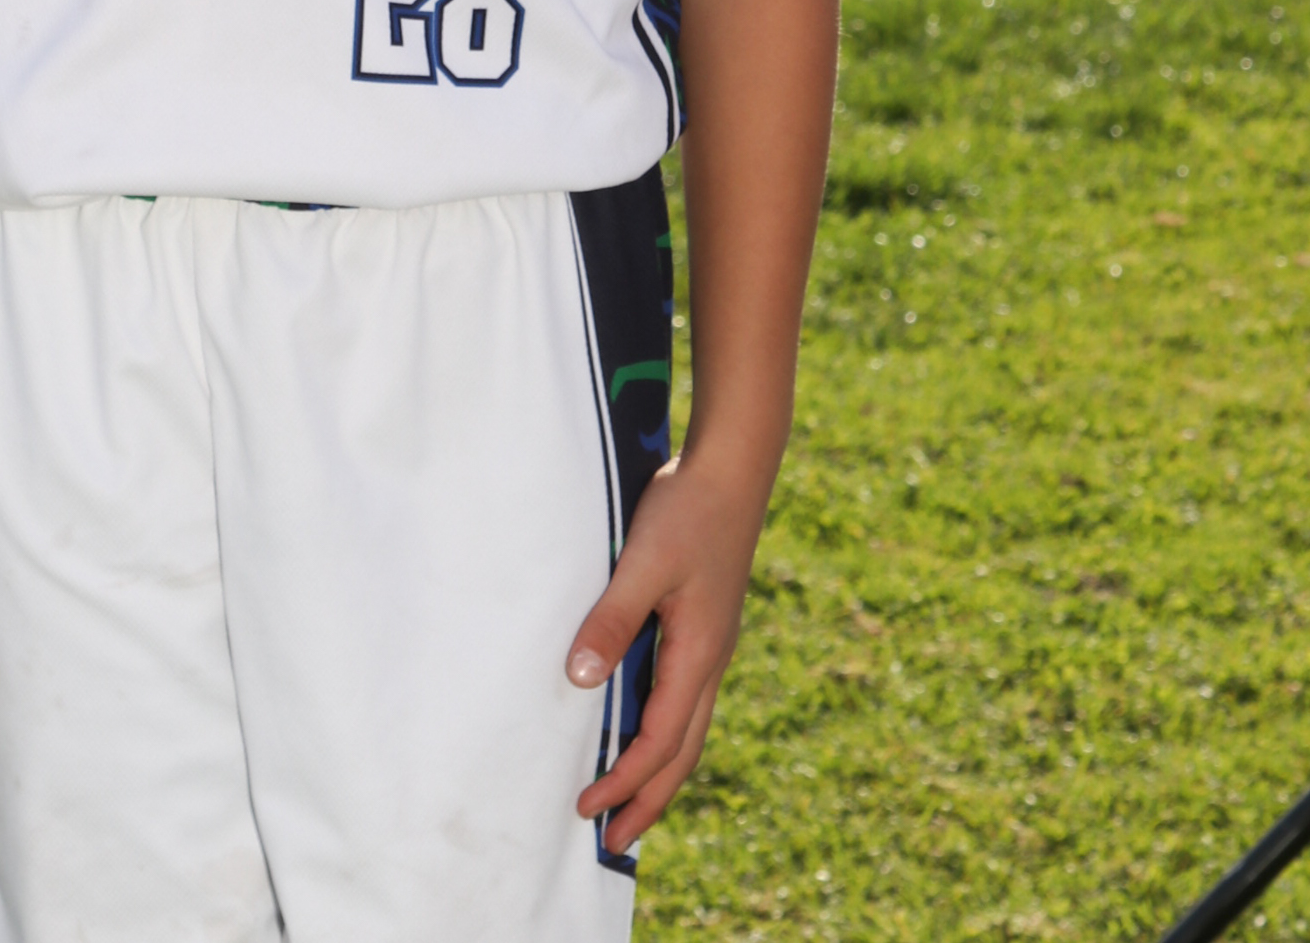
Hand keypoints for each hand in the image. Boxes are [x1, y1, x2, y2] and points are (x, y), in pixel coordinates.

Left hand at [564, 449, 766, 850]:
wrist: (731, 468)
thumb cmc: (685, 511)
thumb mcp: (642, 564)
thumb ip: (611, 621)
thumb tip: (580, 684)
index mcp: (698, 654)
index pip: (660, 742)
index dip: (624, 781)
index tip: (587, 809)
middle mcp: (711, 660)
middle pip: (682, 753)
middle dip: (649, 801)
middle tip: (614, 841)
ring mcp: (712, 644)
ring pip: (688, 729)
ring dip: (660, 772)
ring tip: (630, 803)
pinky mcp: (705, 625)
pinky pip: (686, 699)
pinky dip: (665, 732)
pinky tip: (644, 727)